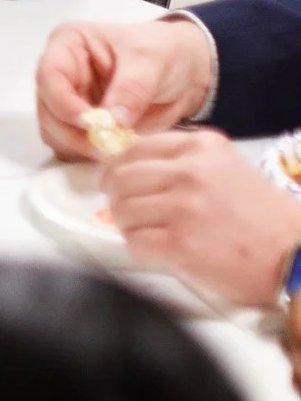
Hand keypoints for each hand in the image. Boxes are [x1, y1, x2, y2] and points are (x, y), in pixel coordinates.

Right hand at [34, 17, 216, 160]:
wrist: (187, 74)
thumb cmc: (165, 53)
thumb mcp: (152, 61)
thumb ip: (131, 89)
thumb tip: (111, 121)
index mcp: (68, 44)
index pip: (49, 76)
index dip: (63, 102)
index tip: (91, 123)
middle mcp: (60, 74)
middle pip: (47, 109)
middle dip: (73, 131)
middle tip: (106, 146)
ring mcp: (68, 101)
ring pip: (54, 132)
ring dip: (80, 146)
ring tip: (114, 149)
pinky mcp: (79, 125)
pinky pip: (71, 146)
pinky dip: (88, 153)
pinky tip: (114, 150)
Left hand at [104, 129, 300, 307]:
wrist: (296, 255)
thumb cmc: (261, 216)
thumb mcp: (225, 168)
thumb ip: (180, 161)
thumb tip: (125, 166)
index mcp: (201, 145)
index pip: (134, 148)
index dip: (118, 168)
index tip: (117, 181)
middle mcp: (189, 171)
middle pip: (120, 178)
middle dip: (118, 197)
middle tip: (132, 212)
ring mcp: (183, 207)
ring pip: (122, 211)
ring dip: (131, 226)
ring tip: (156, 233)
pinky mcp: (179, 244)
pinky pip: (134, 242)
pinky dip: (142, 249)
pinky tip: (164, 251)